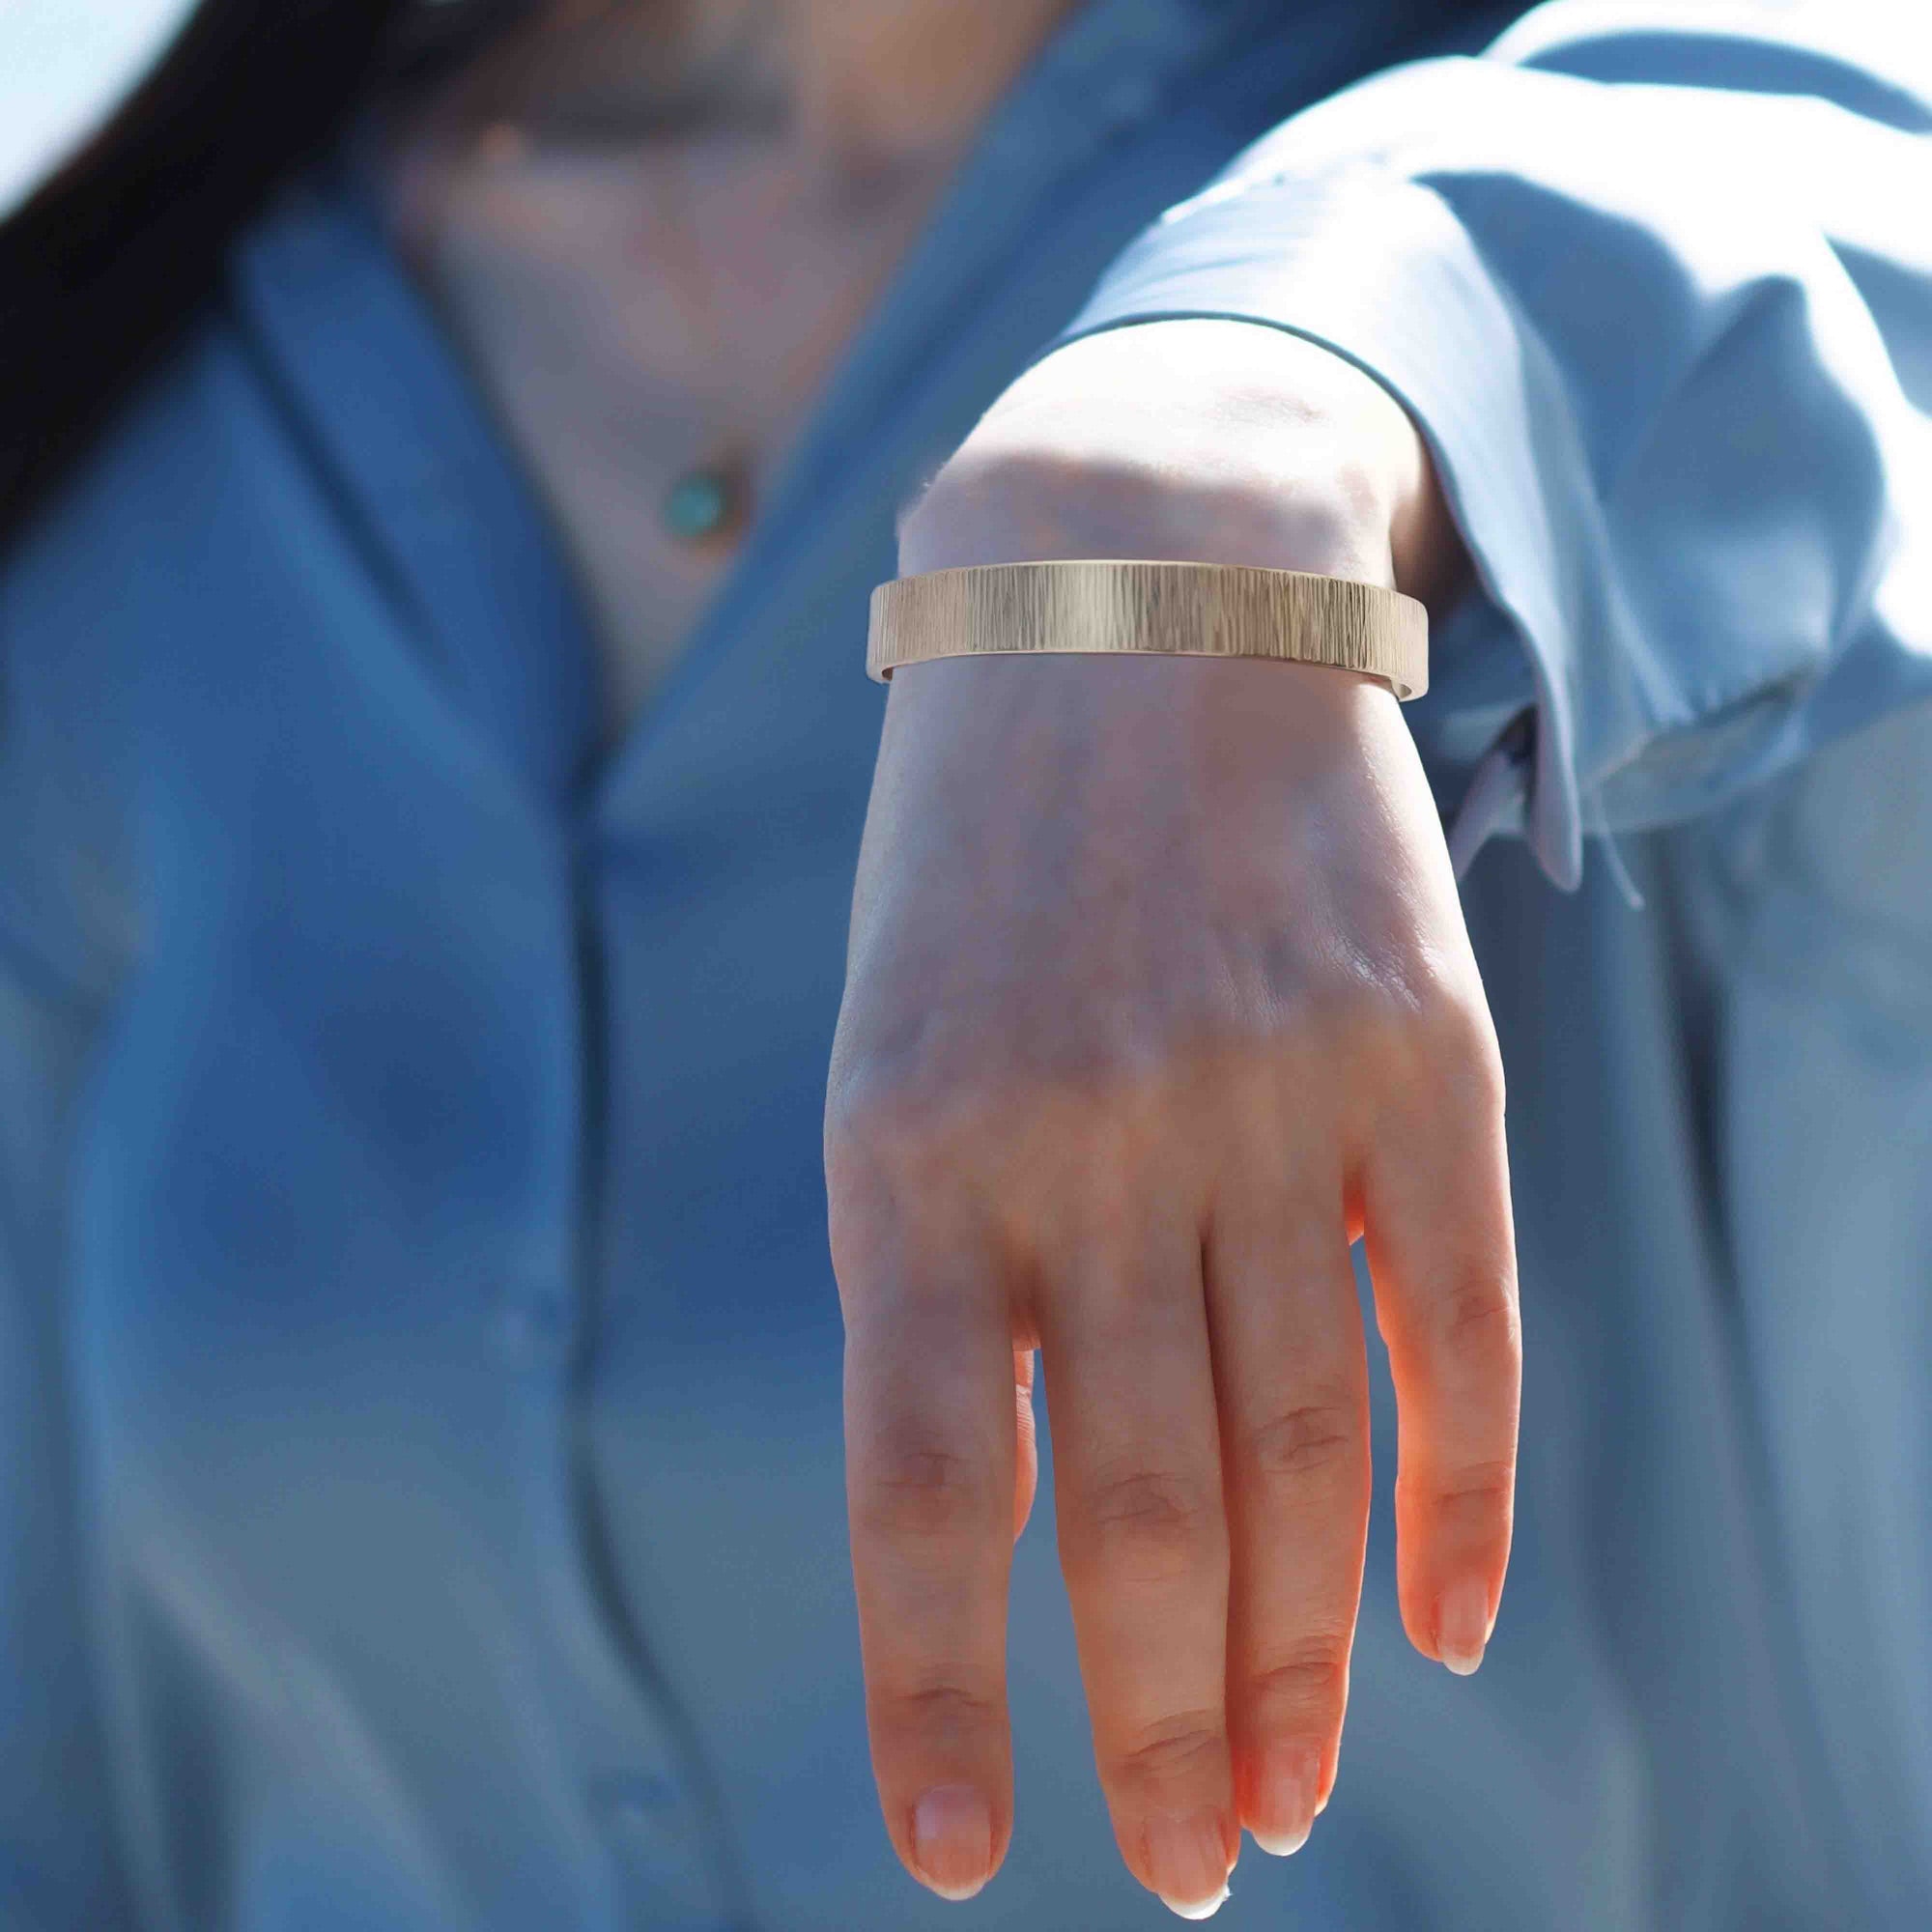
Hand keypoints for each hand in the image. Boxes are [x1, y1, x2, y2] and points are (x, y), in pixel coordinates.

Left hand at [825, 322, 1516, 1914]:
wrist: (1129, 589)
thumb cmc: (985, 863)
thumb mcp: (897, 1050)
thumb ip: (951, 1272)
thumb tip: (1025, 1525)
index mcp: (906, 1154)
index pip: (918, 1494)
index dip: (941, 1696)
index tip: (967, 1860)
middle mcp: (1085, 1145)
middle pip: (1133, 1512)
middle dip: (1158, 1724)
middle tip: (1190, 1867)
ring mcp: (1261, 1097)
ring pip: (1296, 1450)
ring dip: (1298, 1654)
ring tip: (1289, 1798)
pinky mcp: (1414, 1053)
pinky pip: (1453, 1322)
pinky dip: (1460, 1493)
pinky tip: (1450, 1624)